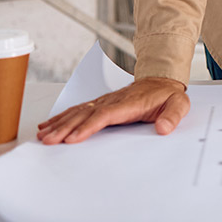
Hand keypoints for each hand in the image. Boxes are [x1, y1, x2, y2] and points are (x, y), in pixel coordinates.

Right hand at [36, 77, 189, 144]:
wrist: (162, 80)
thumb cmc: (167, 95)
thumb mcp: (179, 104)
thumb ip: (173, 116)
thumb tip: (164, 128)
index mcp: (130, 103)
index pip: (106, 115)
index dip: (89, 126)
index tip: (74, 138)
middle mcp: (112, 101)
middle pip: (86, 114)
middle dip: (66, 127)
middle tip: (49, 140)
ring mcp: (104, 102)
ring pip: (78, 112)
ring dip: (59, 123)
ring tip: (43, 135)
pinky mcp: (100, 104)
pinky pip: (78, 110)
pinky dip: (61, 117)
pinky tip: (48, 125)